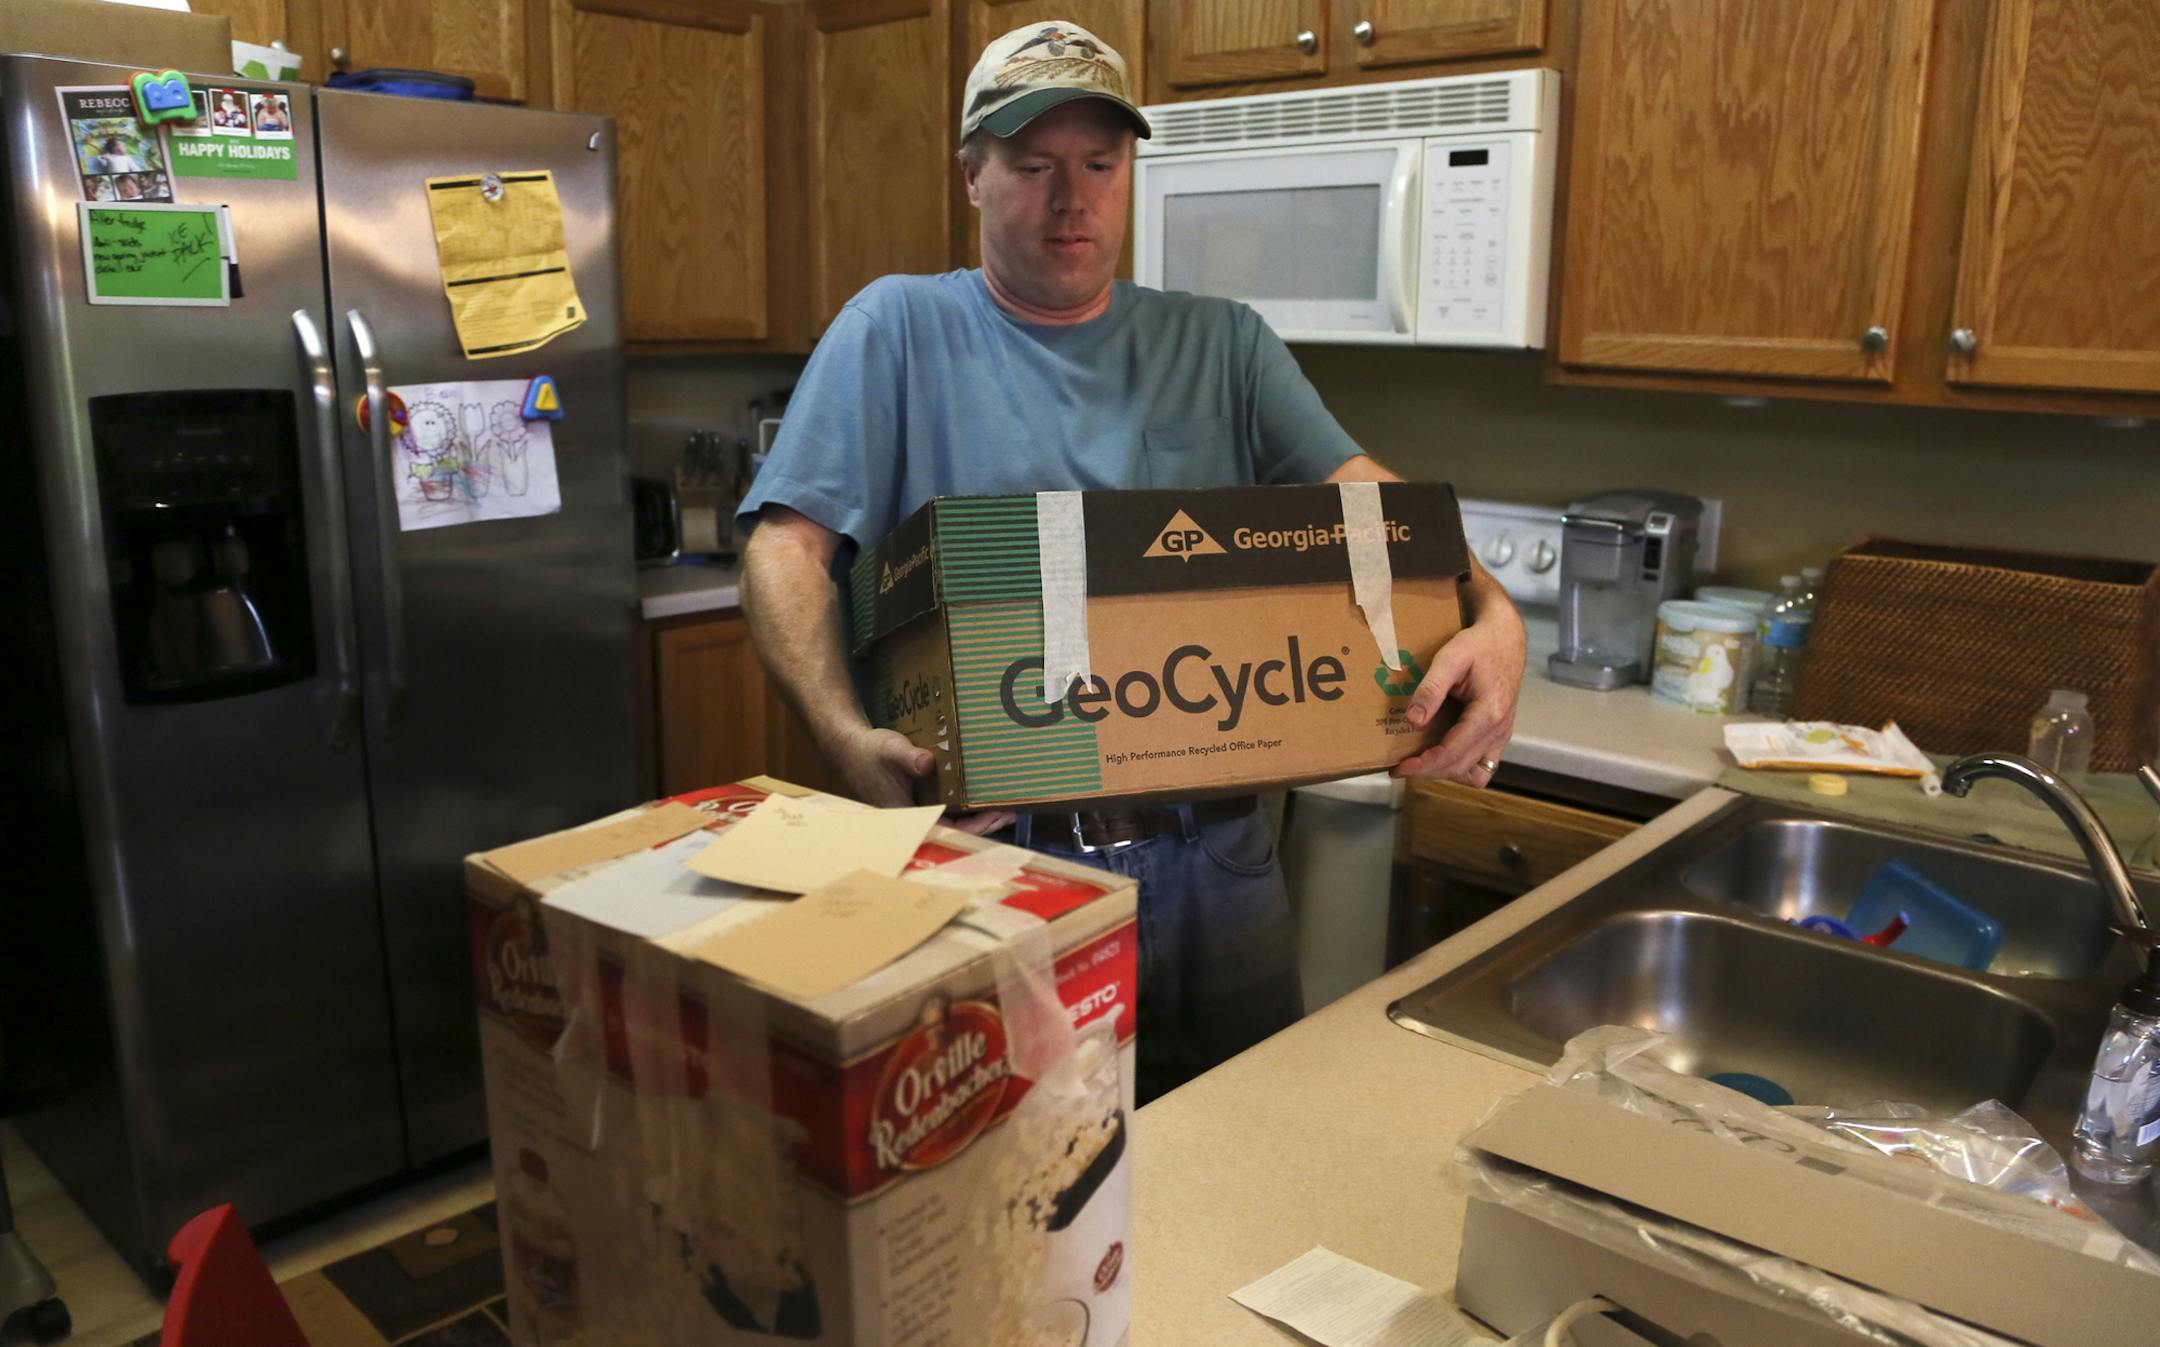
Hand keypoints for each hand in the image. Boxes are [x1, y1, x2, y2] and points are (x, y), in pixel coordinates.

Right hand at [825, 725, 1015, 832]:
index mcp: (905, 814)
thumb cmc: (869, 751)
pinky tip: (983, 796)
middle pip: (954, 830)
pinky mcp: (920, 801)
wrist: (850, 747)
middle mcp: (913, 818)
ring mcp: (917, 811)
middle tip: (1010, 812)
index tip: (993, 816)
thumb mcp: (890, 749)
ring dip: (978, 816)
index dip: (972, 827)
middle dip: (983, 824)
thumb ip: (908, 757)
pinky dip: (966, 805)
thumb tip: (926, 764)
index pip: (944, 829)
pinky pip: (947, 809)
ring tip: (1005, 808)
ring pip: (953, 821)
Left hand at [1390, 606, 1527, 787]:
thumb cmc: (1479, 645)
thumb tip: (1413, 720)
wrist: (1506, 638)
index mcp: (1489, 714)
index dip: (1422, 765)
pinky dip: (1462, 767)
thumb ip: (1431, 689)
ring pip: (1474, 773)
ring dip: (1446, 773)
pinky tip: (1442, 756)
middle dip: (1427, 771)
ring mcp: (1502, 734)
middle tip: (1400, 767)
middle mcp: (1500, 730)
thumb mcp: (1450, 658)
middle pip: (1460, 767)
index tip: (1398, 767)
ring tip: (1420, 763)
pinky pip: (1483, 765)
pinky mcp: (1500, 734)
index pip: (1452, 753)